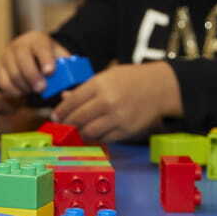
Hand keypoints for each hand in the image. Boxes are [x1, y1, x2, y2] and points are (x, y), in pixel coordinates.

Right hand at [0, 31, 69, 97]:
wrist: (28, 51)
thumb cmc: (48, 57)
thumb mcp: (59, 56)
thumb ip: (67, 67)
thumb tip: (73, 84)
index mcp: (37, 39)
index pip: (41, 47)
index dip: (45, 59)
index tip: (50, 72)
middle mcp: (19, 44)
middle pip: (23, 60)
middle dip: (33, 76)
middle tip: (41, 89)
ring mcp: (6, 55)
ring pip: (13, 74)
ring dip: (25, 86)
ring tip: (34, 91)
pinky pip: (3, 83)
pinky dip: (14, 91)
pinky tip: (23, 93)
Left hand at [52, 63, 172, 142]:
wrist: (160, 88)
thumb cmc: (131, 80)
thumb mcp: (107, 76)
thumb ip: (85, 89)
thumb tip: (64, 98)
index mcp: (100, 85)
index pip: (72, 101)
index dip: (61, 111)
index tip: (56, 116)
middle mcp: (107, 102)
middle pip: (78, 118)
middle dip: (67, 124)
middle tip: (63, 125)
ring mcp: (117, 118)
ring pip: (89, 132)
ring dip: (80, 133)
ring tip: (77, 130)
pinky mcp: (126, 131)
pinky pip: (104, 138)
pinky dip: (96, 137)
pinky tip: (93, 133)